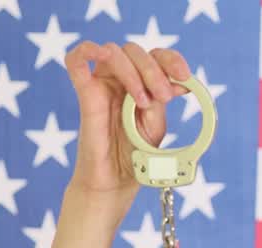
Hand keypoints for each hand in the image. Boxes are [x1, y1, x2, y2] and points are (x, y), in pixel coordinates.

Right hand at [63, 40, 191, 202]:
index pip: (155, 56)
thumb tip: (179, 81)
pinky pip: (76, 61)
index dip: (171, 60)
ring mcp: (101, 85)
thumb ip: (162, 98)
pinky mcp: (85, 95)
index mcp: (141, 83)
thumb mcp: (156, 124)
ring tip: (144, 102)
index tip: (185, 76)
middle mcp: (120, 80)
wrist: (116, 182)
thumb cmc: (135, 156)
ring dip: (134, 72)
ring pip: (114, 52)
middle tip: (165, 96)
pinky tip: (102, 55)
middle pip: (135, 52)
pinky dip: (88, 50)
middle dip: (154, 70)